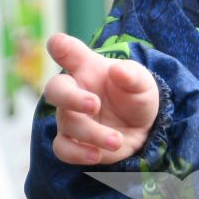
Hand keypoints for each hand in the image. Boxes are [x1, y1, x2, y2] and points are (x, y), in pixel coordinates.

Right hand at [44, 33, 159, 165]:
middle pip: (55, 89)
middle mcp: (73, 90)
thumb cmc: (135, 96)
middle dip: (71, 97)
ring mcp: (69, 117)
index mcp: (86, 68)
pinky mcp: (73, 142)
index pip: (69, 52)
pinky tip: (96, 155)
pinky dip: (77, 153)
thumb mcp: (142, 83)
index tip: (58, 44)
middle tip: (94, 104)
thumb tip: (118, 70)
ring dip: (92, 133)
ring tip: (116, 140)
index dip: (60, 46)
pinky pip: (63, 149)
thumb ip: (131, 76)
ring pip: (67, 124)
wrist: (142, 128)